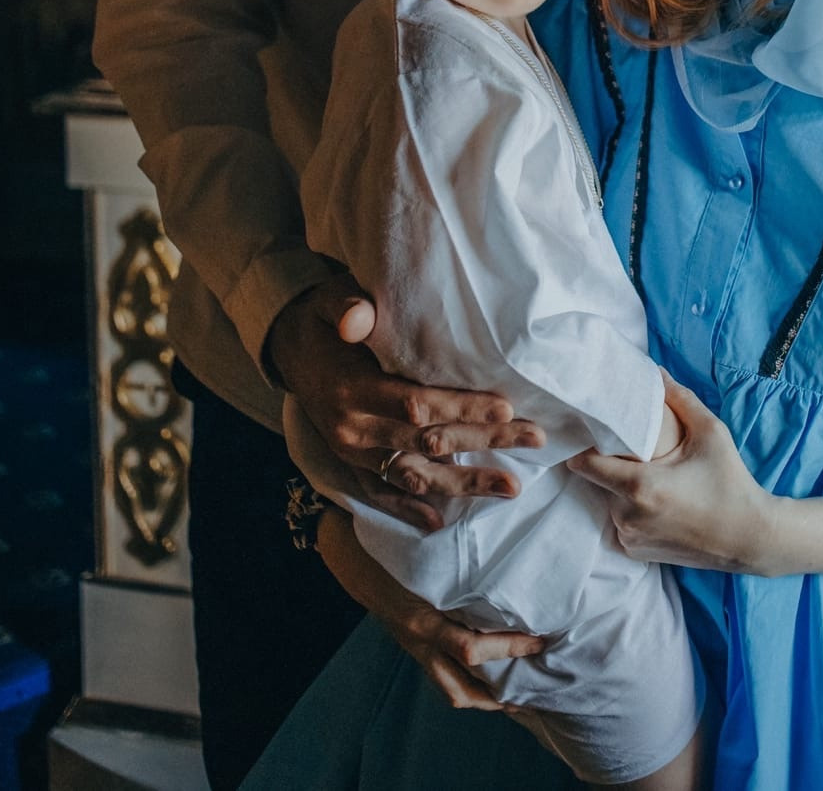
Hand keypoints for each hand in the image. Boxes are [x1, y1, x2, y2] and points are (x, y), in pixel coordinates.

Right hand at [268, 273, 544, 531]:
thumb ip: (346, 306)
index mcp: (352, 389)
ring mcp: (352, 452)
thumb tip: (354, 316)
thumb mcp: (330, 301)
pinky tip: (440, 522)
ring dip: (464, 484)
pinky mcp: (351, 464)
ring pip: (413, 475)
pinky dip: (410, 509)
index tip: (506, 407)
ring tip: (511, 488)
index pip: (415, 404)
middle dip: (484, 442)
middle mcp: (353, 429)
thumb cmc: (323, 319)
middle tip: (534, 438)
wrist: (288, 349)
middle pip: (427, 442)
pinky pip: (382, 492)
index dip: (460, 408)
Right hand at [315, 503, 543, 709]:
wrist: (352, 552)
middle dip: (499, 692)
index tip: (540, 639)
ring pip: (450, 691)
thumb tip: (508, 561)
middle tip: (536, 682)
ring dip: (484, 700)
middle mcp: (418, 640)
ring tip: (516, 698)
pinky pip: (442, 678)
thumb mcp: (425, 550)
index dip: (508, 648)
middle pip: (460, 687)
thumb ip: (459, 563)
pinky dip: (468, 684)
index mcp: (421, 618)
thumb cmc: (395, 543)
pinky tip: (491, 679)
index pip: (470, 648)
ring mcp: (414, 648)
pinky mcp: (414, 648)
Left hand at [568, 369, 775, 571]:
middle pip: (598, 480)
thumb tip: (656, 372)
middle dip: (609, 463)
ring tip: (648, 474)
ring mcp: (631, 538)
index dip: (582, 446)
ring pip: (609, 501)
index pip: (585, 464)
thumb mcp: (711, 433)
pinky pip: (621, 522)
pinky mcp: (637, 553)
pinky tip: (657, 501)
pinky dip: (631, 510)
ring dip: (620, 488)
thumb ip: (680, 399)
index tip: (589, 431)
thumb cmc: (731, 483)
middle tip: (630, 449)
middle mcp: (628, 516)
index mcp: (640, 487)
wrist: (751, 538)